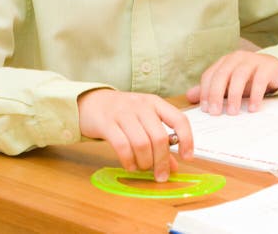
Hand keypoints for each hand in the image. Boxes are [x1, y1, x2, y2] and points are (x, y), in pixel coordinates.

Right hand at [77, 89, 192, 181]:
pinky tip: (130, 166)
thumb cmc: (122, 112)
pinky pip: (122, 146)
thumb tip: (174, 167)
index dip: (187, 139)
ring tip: (143, 168)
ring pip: (142, 143)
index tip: (187, 157)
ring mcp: (123, 112)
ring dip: (145, 162)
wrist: (91, 102)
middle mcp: (141, 105)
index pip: (179, 119)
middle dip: (162, 161)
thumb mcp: (144, 121)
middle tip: (161, 175)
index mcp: (155, 103)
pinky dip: (129, 161)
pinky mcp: (107, 123)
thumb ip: (160, 141)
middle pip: (159, 137)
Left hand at [185, 51, 277, 115]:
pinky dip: (255, 95)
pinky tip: (252, 108)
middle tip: (215, 112)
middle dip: (216, 94)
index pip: (209, 75)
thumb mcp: (229, 84)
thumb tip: (189, 96)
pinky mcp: (267, 67)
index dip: (205, 91)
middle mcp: (236, 58)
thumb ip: (210, 89)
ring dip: (235, 95)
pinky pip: (260, 80)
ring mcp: (252, 60)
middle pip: (222, 75)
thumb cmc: (248, 78)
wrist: (274, 68)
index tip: (205, 109)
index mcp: (224, 62)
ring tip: (233, 112)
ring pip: (239, 76)